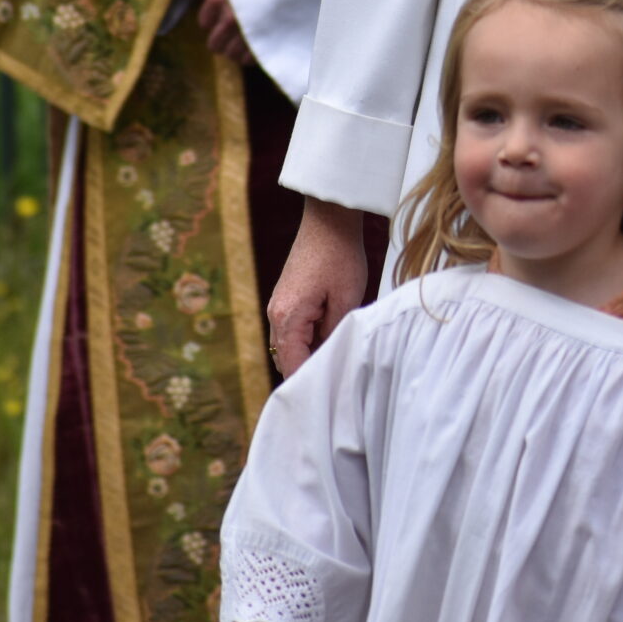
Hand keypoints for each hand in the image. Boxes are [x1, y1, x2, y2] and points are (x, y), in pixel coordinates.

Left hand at [178, 0, 255, 65]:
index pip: (204, 21)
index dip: (212, 17)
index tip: (225, 10)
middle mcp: (231, 16)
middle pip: (214, 43)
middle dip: (221, 37)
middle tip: (234, 27)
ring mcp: (249, 31)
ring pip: (230, 54)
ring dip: (234, 48)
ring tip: (245, 36)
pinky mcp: (266, 42)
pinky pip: (248, 60)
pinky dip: (249, 55)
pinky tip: (256, 42)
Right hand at [268, 197, 369, 376]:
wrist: (328, 220)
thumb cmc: (340, 255)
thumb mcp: (346, 299)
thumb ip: (335, 333)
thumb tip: (331, 358)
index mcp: (288, 318)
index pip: (292, 366)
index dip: (309, 385)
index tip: (326, 401)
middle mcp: (276, 315)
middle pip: (286, 359)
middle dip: (308, 372)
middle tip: (335, 385)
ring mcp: (278, 306)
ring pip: (289, 346)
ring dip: (309, 354)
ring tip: (336, 363)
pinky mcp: (286, 299)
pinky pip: (293, 330)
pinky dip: (307, 339)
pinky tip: (330, 339)